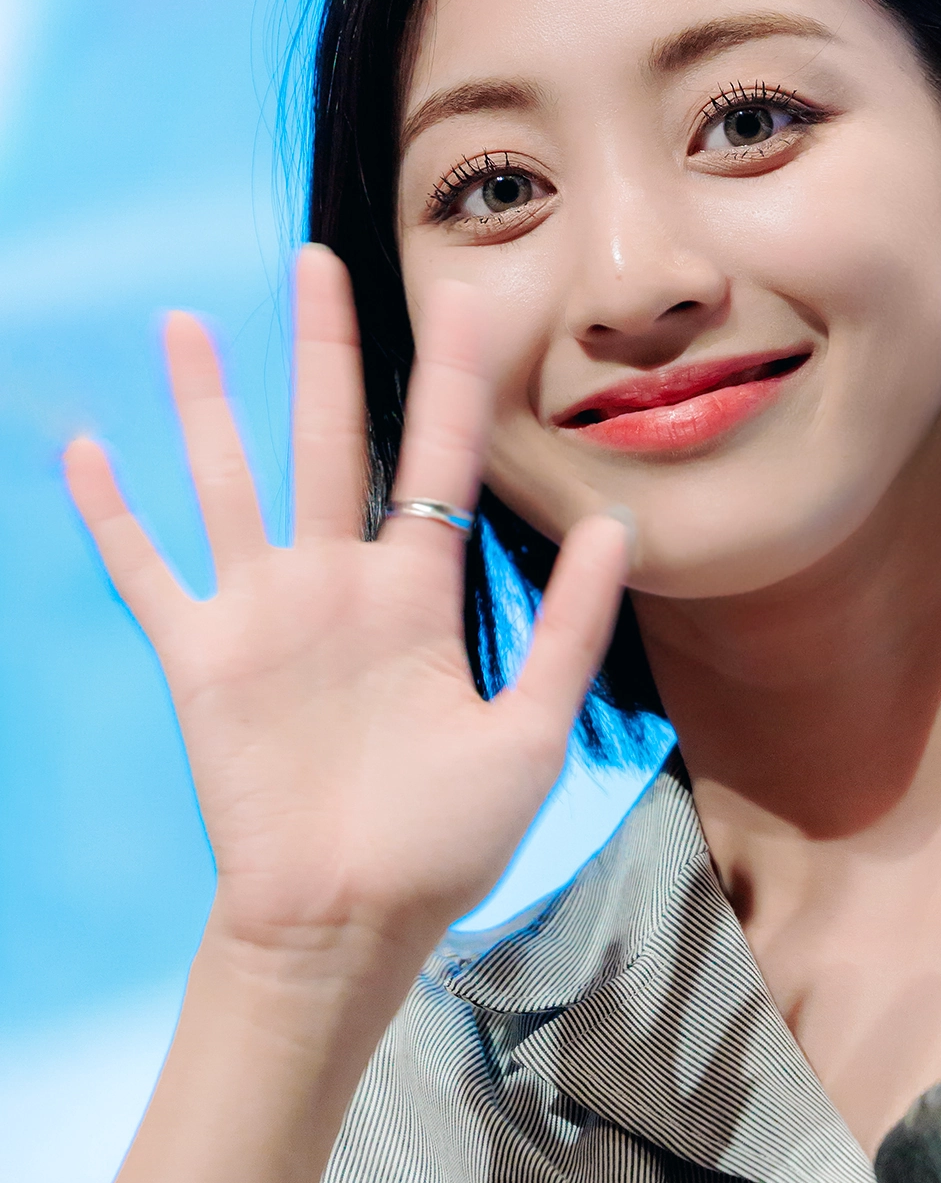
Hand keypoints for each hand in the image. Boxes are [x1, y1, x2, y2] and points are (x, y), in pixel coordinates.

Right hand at [63, 246, 628, 979]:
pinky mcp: (201, 656)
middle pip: (331, 442)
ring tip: (186, 324)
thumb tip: (613, 525)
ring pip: (230, 482)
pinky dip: (113, 513)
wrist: (349, 920)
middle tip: (317, 262)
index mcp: (419, 601)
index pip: (439, 466)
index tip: (469, 299)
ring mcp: (264, 616)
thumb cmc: (444, 842)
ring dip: (206, 406)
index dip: (454, 383)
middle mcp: (339, 588)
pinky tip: (85, 449)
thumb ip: (566, 628)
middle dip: (326, 352)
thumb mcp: (530, 732)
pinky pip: (148, 570)